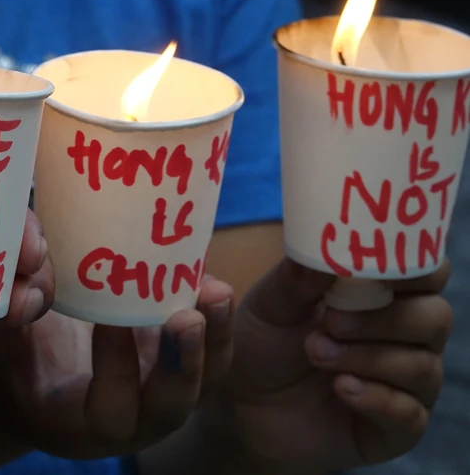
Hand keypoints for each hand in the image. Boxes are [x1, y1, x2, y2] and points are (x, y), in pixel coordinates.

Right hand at [0, 279, 234, 458]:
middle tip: (187, 316)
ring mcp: (156, 397)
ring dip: (212, 338)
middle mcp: (126, 423)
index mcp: (76, 424)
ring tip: (214, 290)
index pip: (110, 409)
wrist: (24, 378)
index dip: (116, 368)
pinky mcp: (172, 368)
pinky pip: (207, 353)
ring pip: (201, 382)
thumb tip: (32, 259)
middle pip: (168, 407)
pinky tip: (205, 276)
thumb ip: (7, 306)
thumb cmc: (3, 356)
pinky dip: (212, 319)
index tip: (110, 321)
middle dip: (182, 362)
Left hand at [209, 259, 450, 472]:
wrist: (243, 406)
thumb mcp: (268, 306)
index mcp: (381, 295)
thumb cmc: (264, 345)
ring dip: (368, 357)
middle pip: (435, 317)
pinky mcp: (396, 428)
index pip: (427, 272)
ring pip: (422, 365)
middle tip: (331, 321)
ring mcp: (405, 384)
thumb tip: (326, 250)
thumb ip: (296, 278)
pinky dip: (376, 397)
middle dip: (384, 318)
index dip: (414, 267)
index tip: (380, 270)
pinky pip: (410, 413)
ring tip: (315, 353)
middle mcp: (404, 337)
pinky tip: (341, 388)